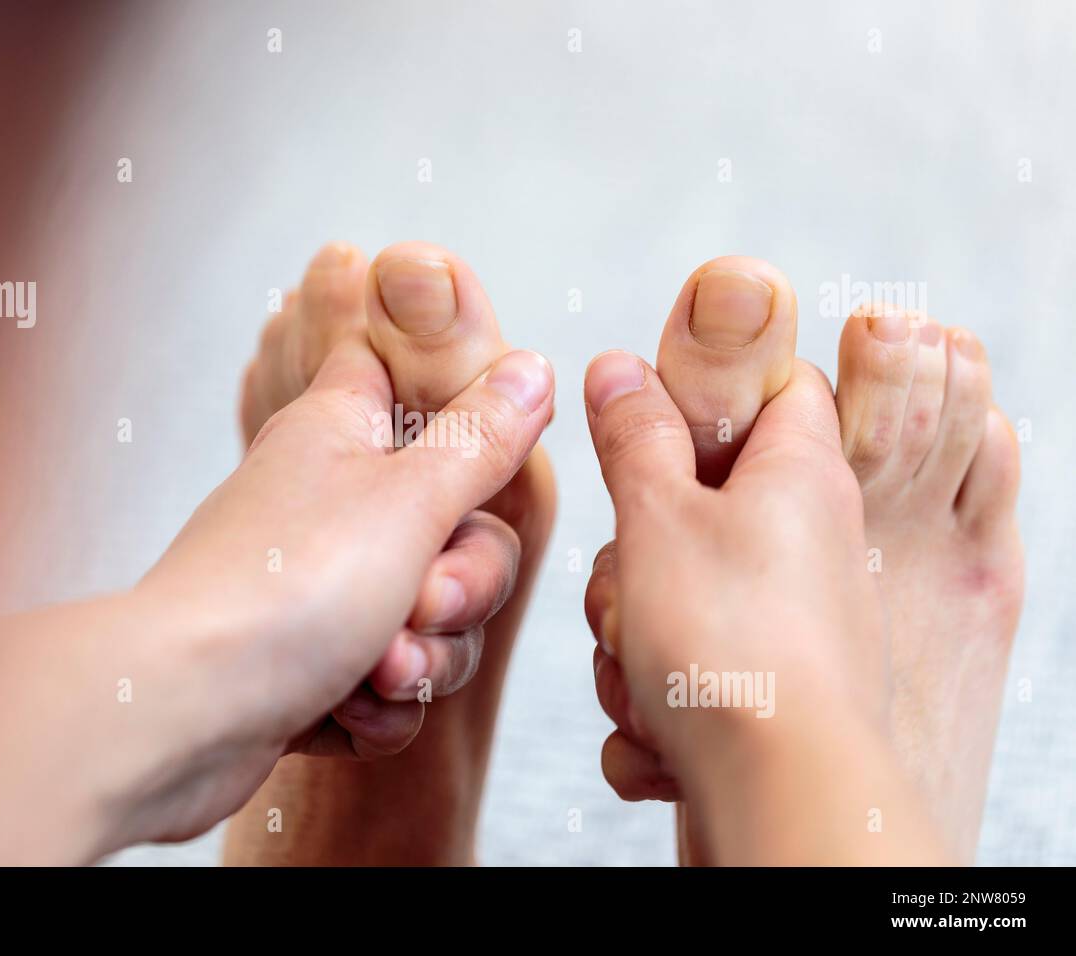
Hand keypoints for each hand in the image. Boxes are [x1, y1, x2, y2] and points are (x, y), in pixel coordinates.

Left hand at [130, 334, 553, 840]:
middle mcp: (325, 505)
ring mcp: (313, 591)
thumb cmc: (282, 592)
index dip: (455, 405)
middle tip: (422, 603)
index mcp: (340, 435)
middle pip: (452, 531)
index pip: (406, 377)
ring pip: (427, 621)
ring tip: (375, 670)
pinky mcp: (303, 668)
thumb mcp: (411, 500)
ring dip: (421, 659)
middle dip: (459, 589)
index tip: (471, 447)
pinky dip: (376, 706)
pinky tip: (342, 710)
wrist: (180, 715)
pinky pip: (385, 686)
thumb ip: (480, 440)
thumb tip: (532, 368)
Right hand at [581, 350, 942, 863]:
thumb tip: (620, 366)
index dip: (710, 392)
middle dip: (633, 560)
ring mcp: (792, 626)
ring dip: (631, 643)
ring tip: (646, 676)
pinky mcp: (770, 697)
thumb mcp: (660, 517)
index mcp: (800, 478)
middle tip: (633, 589)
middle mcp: (809, 547)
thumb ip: (635, 438)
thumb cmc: (732, 651)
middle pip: (695, 509)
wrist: (784, 798)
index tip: (652, 424)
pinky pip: (688, 679)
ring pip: (675, 602)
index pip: (778, 388)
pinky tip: (664, 735)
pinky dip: (658, 709)